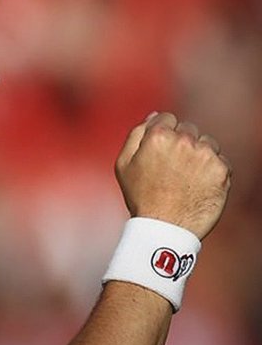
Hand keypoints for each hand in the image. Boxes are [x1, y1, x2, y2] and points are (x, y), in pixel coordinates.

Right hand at [115, 111, 231, 239]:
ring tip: (185, 180)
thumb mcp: (124, 165)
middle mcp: (184, 140)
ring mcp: (205, 154)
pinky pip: (219, 160)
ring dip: (198, 156)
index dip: (162, 136)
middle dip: (181, 144)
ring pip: (206, 143)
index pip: (167, 119)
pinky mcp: (221, 169)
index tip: (160, 154)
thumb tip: (154, 116)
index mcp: (158, 136)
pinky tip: (198, 186)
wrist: (165, 228)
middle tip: (172, 171)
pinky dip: (211, 171)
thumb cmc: (141, 198)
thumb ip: (136, 135)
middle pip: (188, 129)